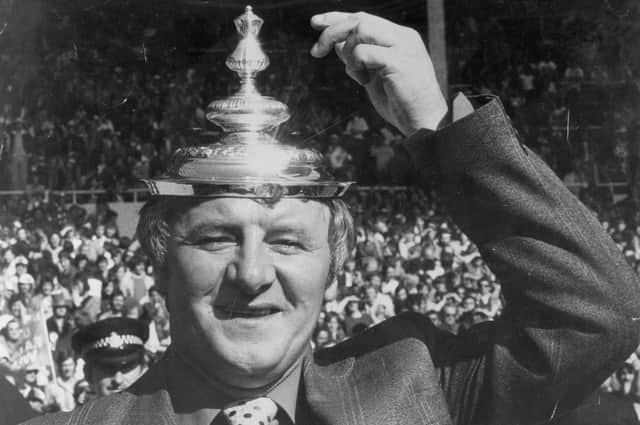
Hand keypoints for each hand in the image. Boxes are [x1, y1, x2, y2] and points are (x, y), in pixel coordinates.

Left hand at [310, 12, 446, 134]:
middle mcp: (403, 37)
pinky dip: (355, 66)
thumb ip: (358, 59)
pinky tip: (364, 82)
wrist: (426, 122)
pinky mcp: (399, 62)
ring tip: (355, 73)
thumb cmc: (400, 103)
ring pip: (361, 29)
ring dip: (348, 51)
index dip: (337, 17)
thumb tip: (336, 45)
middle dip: (332, 31)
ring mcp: (403, 47)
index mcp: (399, 37)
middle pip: (360, 19)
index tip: (315, 22)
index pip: (364, 18)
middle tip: (316, 51)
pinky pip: (364, 52)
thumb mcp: (374, 77)